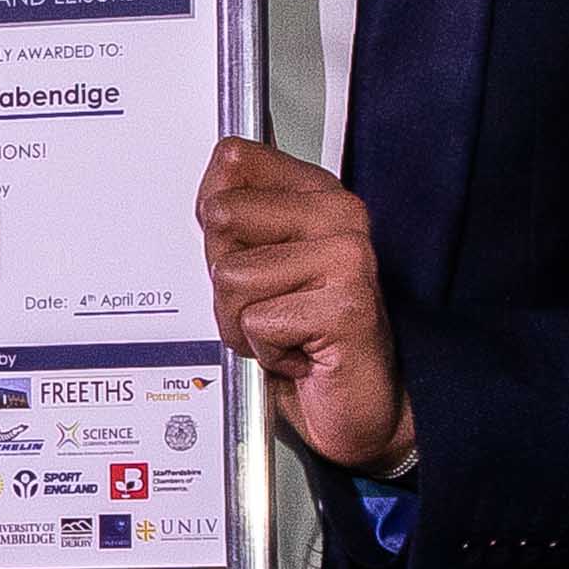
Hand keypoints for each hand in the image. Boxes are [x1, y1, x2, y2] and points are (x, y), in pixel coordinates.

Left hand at [200, 139, 411, 470]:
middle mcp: (339, 214)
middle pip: (221, 217)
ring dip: (243, 323)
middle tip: (270, 306)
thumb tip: (208, 196)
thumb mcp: (256, 272)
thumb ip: (232, 226)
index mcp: (317, 194)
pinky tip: (302, 355)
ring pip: (232, 275)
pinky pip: (256, 322)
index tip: (252, 256)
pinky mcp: (347, 304)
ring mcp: (349, 256)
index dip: (218, 221)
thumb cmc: (308, 341)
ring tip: (285, 332)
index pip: (232, 161)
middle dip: (226, 278)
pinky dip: (266, 353)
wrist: (360, 406)